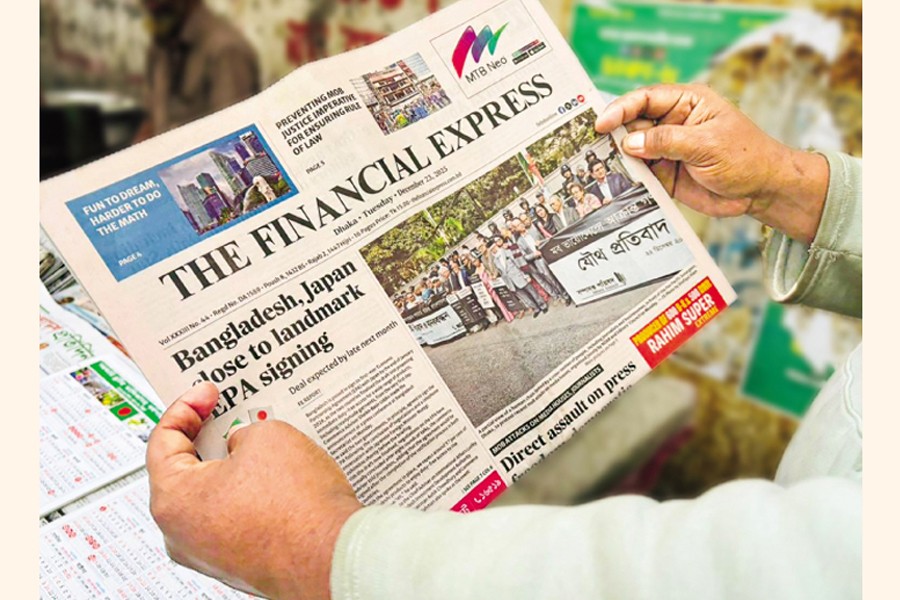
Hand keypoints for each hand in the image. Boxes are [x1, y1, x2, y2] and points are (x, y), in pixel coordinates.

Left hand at [146, 383, 361, 599]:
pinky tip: (276, 476)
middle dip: (211, 438)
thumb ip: (242, 433)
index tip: (208, 394)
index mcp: (173, 501)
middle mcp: (182, 534)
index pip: (163, 440)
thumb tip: (243, 446)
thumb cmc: (297, 508)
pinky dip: (249, 495)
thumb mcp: (267, 436)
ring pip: (213, 497)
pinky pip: (234, 518)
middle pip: (186, 471)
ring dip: (234, 467)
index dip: (187, 408)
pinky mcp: (238, 563)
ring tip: (262, 442)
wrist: (331, 556)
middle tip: (232, 413)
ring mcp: (210, 553)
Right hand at [595, 84, 828, 243]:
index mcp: (686, 102)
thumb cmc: (746, 157)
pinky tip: (613, 183)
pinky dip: (627, 179)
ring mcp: (667, 149)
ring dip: (616, 158)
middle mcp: (672, 122)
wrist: (762, 191)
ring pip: (632, 150)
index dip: (621, 108)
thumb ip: (667, 141)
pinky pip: (639, 174)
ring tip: (596, 167)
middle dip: (614, 134)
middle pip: (633, 123)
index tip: (602, 123)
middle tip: (591, 146)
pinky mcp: (665, 174)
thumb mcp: (707, 145)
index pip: (646, 98)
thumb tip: (630, 142)